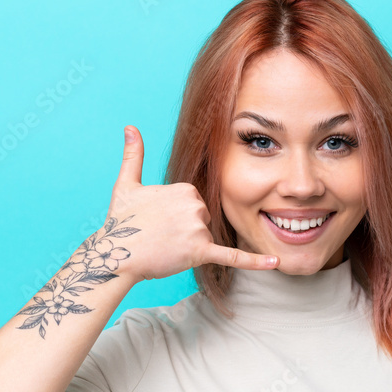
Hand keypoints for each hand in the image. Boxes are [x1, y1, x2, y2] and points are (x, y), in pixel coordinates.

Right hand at [99, 125, 279, 281]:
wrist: (116, 253)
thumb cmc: (121, 221)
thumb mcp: (126, 184)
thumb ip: (133, 155)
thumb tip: (130, 127)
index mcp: (186, 188)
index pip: (197, 203)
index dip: (180, 215)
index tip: (160, 219)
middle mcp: (195, 205)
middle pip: (204, 219)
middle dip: (187, 230)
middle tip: (162, 234)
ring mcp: (198, 228)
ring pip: (207, 237)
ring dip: (191, 245)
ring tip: (166, 245)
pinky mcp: (200, 252)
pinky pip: (232, 256)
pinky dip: (255, 261)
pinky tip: (276, 264)